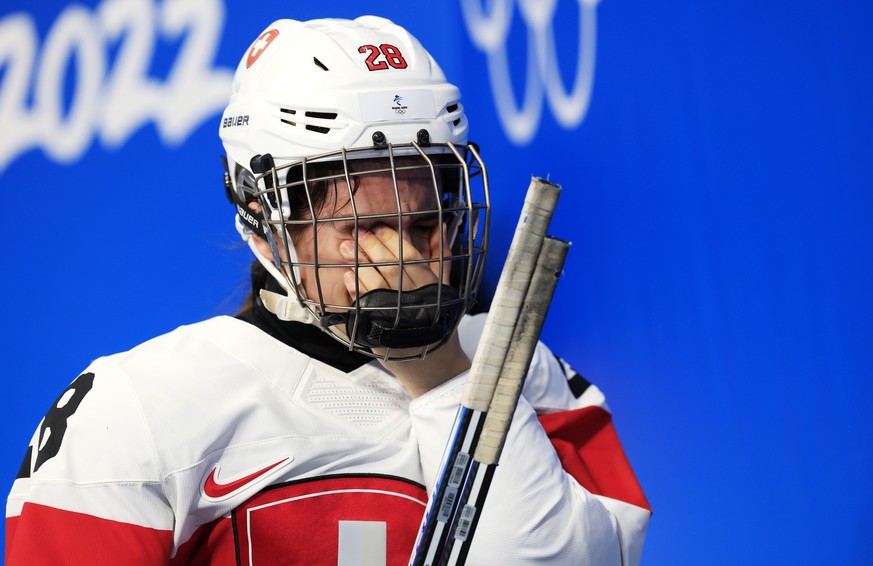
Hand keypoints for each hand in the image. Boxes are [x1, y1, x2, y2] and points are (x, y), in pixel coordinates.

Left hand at [340, 224, 469, 396]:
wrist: (433, 365)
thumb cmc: (437, 323)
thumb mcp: (444, 289)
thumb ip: (442, 257)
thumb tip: (439, 227)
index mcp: (432, 288)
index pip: (411, 257)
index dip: (393, 240)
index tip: (377, 227)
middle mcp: (417, 301)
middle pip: (392, 267)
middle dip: (371, 247)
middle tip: (356, 233)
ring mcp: (399, 317)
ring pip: (377, 285)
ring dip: (359, 264)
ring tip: (346, 249)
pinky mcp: (383, 331)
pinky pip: (366, 306)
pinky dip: (356, 289)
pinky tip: (347, 276)